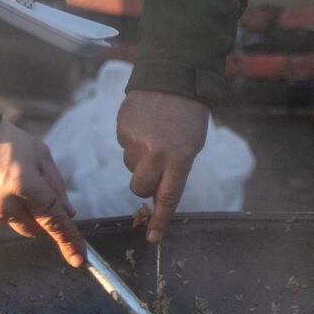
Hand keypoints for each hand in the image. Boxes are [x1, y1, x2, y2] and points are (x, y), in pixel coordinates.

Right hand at [0, 118, 85, 266]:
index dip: (68, 240)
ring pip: (14, 224)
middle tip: (33, 192)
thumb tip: (68, 213)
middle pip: (34, 228)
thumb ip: (56, 185)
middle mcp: (5, 204)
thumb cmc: (6, 142)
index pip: (53, 220)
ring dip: (17, 211)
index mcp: (26, 185)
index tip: (79, 259)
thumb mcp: (40, 154)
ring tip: (6, 181)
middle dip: (40, 217)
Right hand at [115, 89, 209, 243]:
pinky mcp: (121, 128)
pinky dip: (133, 139)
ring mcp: (135, 140)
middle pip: (140, 187)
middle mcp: (155, 152)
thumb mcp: (192, 144)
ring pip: (130, 165)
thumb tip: (154, 193)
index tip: (153, 237)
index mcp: (179, 158)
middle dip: (145, 184)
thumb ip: (175, 169)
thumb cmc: (189, 114)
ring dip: (140, 157)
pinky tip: (145, 123)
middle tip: (155, 167)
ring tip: (154, 133)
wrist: (173, 76)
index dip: (160, 220)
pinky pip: (124, 145)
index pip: (168, 197)